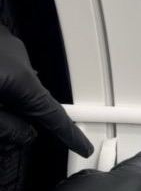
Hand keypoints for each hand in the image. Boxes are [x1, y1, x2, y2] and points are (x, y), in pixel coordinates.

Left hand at [0, 24, 92, 156]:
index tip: (82, 146)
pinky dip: (2, 78)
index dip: (71, 135)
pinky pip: (8, 66)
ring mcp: (7, 44)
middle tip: (4, 124)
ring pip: (19, 82)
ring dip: (8, 94)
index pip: (56, 116)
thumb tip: (24, 135)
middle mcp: (20, 58)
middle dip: (24, 114)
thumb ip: (7, 128)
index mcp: (21, 79)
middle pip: (35, 98)